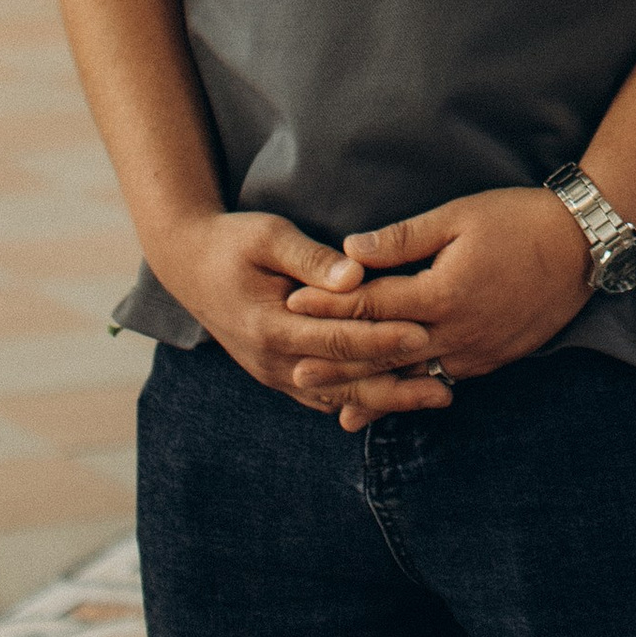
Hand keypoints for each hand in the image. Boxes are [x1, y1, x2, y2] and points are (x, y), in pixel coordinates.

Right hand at [149, 208, 441, 418]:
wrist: (190, 265)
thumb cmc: (234, 241)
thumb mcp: (269, 236)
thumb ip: (310, 259)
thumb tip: (353, 275)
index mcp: (271, 327)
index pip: (337, 339)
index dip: (381, 338)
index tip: (423, 334)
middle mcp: (273, 361)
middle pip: (344, 381)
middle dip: (396, 385)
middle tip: (445, 387)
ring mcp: (274, 374)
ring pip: (337, 397)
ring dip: (385, 400)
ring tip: (434, 397)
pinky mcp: (279, 375)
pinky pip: (324, 397)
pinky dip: (359, 400)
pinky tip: (395, 400)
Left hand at [287, 186, 592, 429]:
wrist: (583, 246)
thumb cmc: (519, 220)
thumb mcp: (459, 216)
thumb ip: (403, 239)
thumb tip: (350, 249)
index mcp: (442, 294)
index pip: (372, 303)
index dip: (330, 303)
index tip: (292, 302)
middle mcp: (455, 333)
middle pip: (384, 352)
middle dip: (339, 360)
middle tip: (295, 368)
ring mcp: (475, 353)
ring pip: (413, 379)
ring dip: (374, 389)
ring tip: (337, 406)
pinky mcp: (493, 361)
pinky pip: (443, 382)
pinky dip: (414, 392)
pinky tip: (398, 399)